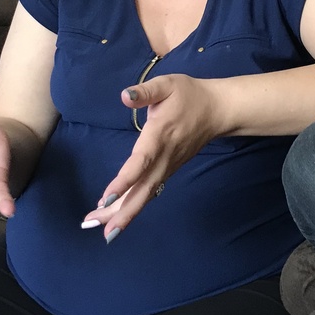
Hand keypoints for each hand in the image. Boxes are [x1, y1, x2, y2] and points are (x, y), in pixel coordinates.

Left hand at [79, 74, 222, 240]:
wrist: (218, 111)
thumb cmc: (189, 95)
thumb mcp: (168, 84)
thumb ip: (146, 92)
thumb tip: (125, 97)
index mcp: (159, 136)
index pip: (140, 162)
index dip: (124, 180)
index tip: (106, 197)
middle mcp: (163, 157)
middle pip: (142, 189)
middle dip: (120, 210)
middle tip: (96, 227)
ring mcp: (167, 167)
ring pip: (146, 195)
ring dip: (124, 213)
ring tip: (102, 230)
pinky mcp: (168, 171)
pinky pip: (150, 192)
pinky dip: (133, 205)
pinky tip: (117, 216)